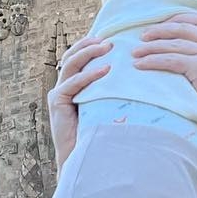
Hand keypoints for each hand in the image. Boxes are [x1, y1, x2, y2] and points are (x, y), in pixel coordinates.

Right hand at [47, 35, 111, 172]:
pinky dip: (88, 75)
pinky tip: (105, 70)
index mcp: (75, 85)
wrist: (89, 160)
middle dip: (89, 44)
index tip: (112, 37)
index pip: (80, 57)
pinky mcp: (57, 103)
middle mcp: (64, 86)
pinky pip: (71, 83)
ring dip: (89, 53)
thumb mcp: (110, 105)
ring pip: (70, 64)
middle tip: (109, 40)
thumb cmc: (105, 134)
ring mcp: (59, 94)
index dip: (92, 45)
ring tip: (107, 47)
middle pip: (72, 55)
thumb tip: (140, 75)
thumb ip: (115, 90)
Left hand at [132, 13, 196, 146]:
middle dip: (159, 30)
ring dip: (151, 47)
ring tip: (136, 53)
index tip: (161, 25)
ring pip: (174, 44)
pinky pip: (170, 60)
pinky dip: (152, 61)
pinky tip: (140, 65)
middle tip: (142, 36)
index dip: (177, 19)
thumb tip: (186, 53)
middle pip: (183, 28)